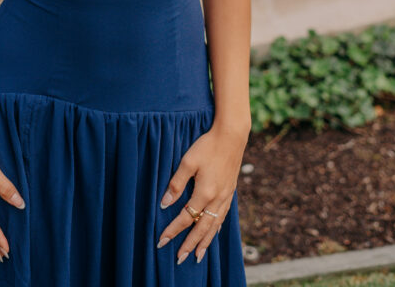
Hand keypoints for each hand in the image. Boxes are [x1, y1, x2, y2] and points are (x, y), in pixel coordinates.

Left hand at [156, 122, 247, 264]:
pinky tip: (212, 233)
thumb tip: (164, 204)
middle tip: (180, 258)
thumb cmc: (207, 146)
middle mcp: (217, 199)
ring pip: (214, 226)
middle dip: (190, 244)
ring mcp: (225, 197)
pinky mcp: (230, 192)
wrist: (231, 136)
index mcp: (205, 192)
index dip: (173, 230)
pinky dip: (216, 229)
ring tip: (198, 256)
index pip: (185, 217)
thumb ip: (176, 184)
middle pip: (201, 228)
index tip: (162, 240)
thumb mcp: (187, 161)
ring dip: (204, 242)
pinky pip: (222, 217)